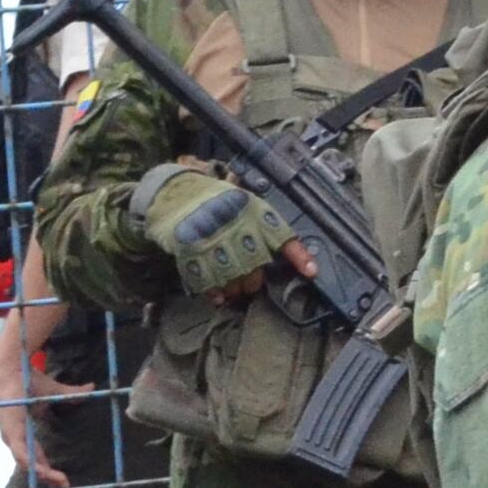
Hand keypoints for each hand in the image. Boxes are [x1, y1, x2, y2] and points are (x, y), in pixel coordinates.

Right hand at [139, 163, 297, 303]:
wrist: (175, 190)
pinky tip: (218, 298)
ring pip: (231, 274)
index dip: (299, 256)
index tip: (312, 272)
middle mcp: (235, 225)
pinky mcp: (189, 248)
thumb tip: (291, 254)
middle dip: (255, 281)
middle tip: (253, 285)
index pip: (283, 236)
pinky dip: (213, 291)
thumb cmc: (218, 200)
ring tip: (235, 291)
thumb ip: (265, 227)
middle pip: (255, 264)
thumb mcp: (247, 202)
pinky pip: (204, 277)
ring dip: (235, 288)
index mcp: (254, 212)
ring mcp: (211, 237)